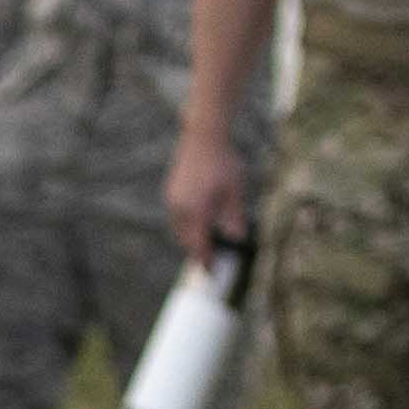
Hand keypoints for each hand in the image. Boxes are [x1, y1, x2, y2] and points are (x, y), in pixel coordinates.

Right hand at [163, 126, 247, 255]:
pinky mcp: (171, 192)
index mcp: (196, 212)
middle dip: (196, 252)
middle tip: (208, 262)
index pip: (199, 246)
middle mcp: (180, 209)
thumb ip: (234, 218)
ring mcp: (173, 200)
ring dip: (190, 239)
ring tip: (203, 244)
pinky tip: (198, 223)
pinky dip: (186, 225)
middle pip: (186, 240)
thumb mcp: (235, 191)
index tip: (211, 273)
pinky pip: (177, 217)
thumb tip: (237, 239)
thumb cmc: (222, 162)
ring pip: (179, 229)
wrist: (203, 135)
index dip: (205, 261)